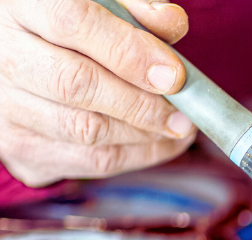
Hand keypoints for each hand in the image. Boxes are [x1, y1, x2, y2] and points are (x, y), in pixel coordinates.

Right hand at [0, 0, 195, 187]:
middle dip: (141, 104)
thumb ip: (135, 7)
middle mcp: (3, 54)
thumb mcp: (99, 1)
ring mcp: (6, 106)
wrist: (24, 57)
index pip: (73, 21)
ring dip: (144, 134)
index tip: (174, 75)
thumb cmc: (71, 24)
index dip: (129, 51)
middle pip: (76, 85)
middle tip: (184, 113)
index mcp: (20, 4)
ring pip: (84, 130)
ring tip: (180, 127)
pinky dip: (135, 155)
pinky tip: (162, 143)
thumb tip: (171, 24)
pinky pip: (88, 161)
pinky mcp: (20, 146)